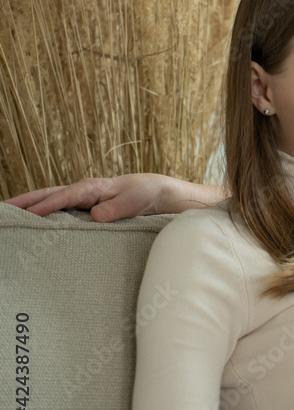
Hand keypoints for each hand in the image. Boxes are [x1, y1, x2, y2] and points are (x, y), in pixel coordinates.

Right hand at [3, 174, 225, 220]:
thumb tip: (95, 215)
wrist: (162, 193)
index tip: (29, 215)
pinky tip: (34, 221)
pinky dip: (44, 212)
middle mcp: (84, 191)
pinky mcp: (87, 207)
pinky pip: (61, 209)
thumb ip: (117, 208)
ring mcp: (83, 199)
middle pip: (48, 194)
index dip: (46, 206)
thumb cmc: (148, 193)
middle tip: (3, 209)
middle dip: (25, 201)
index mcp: (93, 188)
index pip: (64, 197)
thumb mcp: (136, 200)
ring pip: (51, 200)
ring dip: (30, 206)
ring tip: (9, 214)